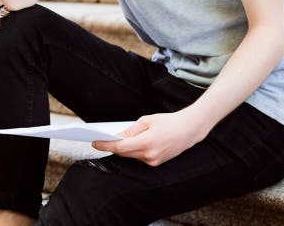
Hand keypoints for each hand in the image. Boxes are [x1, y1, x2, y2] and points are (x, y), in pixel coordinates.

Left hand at [91, 109, 210, 166]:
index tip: (94, 142)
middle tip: (99, 139)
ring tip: (111, 140)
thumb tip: (117, 137)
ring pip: (131, 156)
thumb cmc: (169, 122)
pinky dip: (132, 150)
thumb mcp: (147, 120)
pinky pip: (139, 157)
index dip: (105, 145)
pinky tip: (127, 143)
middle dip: (111, 146)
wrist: (190, 129)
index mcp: (146, 143)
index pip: (120, 147)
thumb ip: (130, 130)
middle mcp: (149, 155)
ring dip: (122, 148)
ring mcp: (153, 161)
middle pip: (123, 153)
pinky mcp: (157, 163)